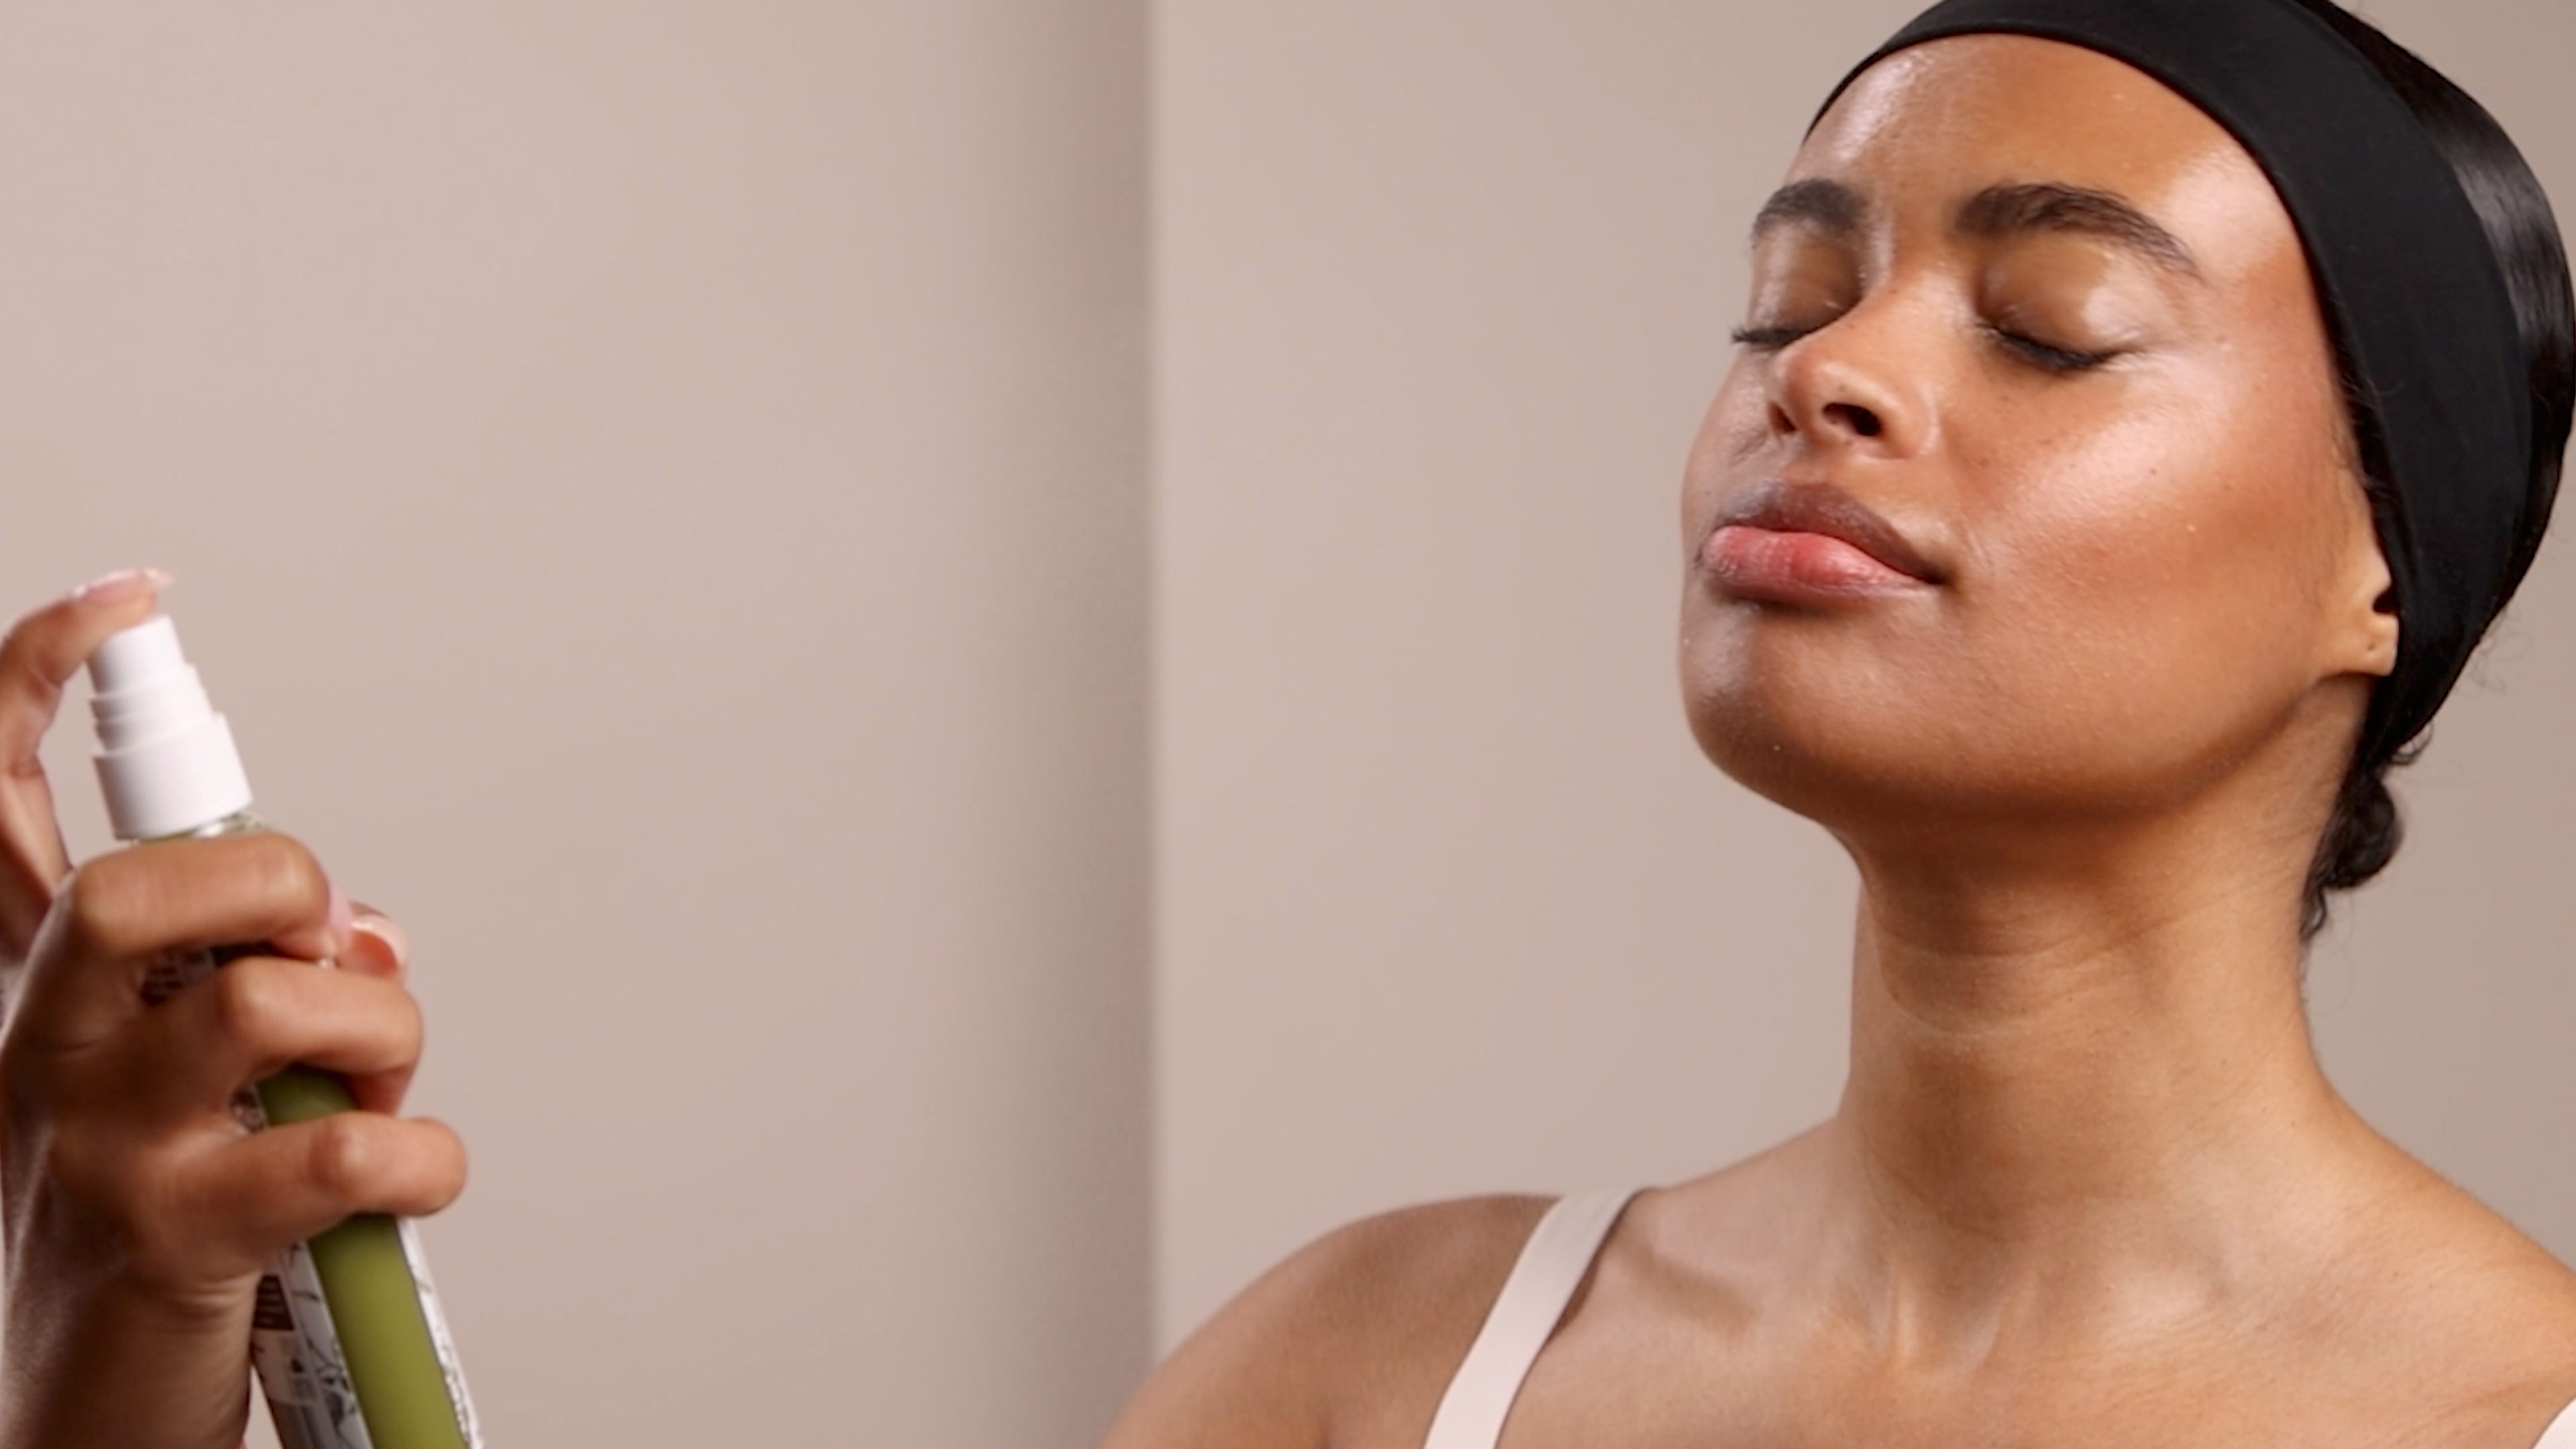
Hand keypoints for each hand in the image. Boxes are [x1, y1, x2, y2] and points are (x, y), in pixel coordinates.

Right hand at [0, 574, 466, 1448]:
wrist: (91, 1413)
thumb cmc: (169, 1227)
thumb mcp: (201, 1088)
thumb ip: (278, 985)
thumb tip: (375, 942)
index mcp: (52, 1000)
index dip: (32, 682)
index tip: (124, 605)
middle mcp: (47, 1050)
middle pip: (144, 882)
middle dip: (283, 886)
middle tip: (325, 958)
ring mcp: (97, 1142)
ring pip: (268, 1000)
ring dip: (381, 1036)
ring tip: (382, 1096)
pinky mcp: (172, 1236)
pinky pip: (341, 1153)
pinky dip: (422, 1157)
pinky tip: (412, 1180)